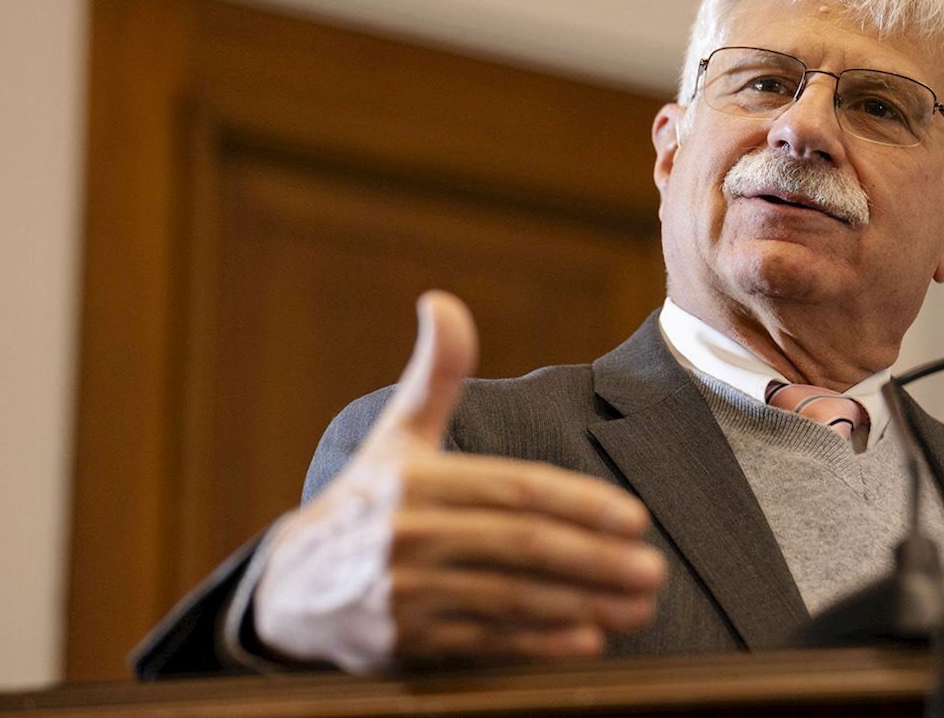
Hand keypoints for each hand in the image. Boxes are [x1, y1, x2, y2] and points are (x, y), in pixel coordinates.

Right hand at [253, 291, 665, 671]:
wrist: (290, 586)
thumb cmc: (367, 500)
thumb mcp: (396, 434)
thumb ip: (436, 373)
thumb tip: (442, 300)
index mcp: (417, 480)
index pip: (514, 489)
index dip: (578, 503)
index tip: (634, 519)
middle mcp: (410, 535)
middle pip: (521, 546)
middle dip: (595, 560)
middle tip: (653, 570)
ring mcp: (407, 593)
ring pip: (510, 599)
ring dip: (582, 605)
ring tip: (637, 607)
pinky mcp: (405, 641)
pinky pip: (485, 641)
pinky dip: (539, 644)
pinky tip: (587, 641)